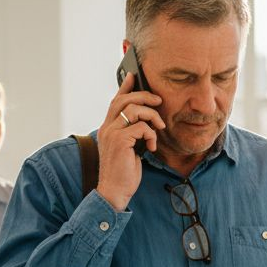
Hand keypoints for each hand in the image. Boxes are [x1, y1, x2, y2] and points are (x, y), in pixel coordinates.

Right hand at [95, 72, 163, 210]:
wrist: (114, 191)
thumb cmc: (123, 172)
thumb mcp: (129, 149)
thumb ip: (133, 134)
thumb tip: (147, 122)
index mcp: (108, 128)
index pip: (115, 101)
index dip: (125, 87)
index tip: (134, 75)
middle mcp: (107, 128)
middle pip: (124, 100)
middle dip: (144, 96)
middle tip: (159, 100)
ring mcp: (112, 133)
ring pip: (133, 110)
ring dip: (152, 116)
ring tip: (160, 127)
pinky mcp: (120, 141)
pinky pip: (141, 127)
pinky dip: (151, 134)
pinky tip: (152, 146)